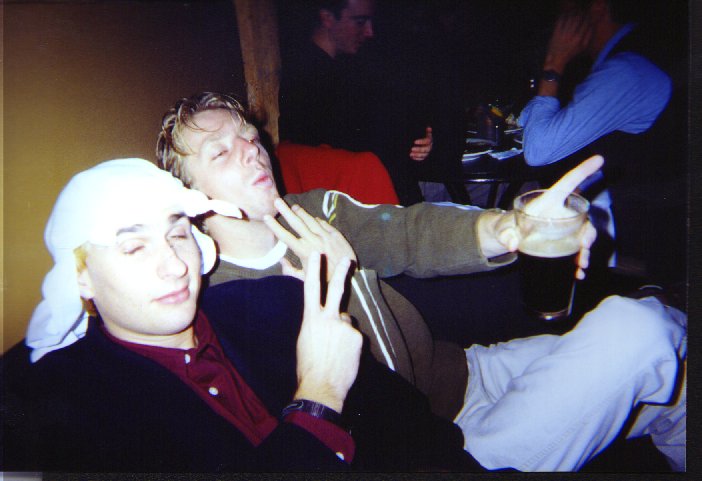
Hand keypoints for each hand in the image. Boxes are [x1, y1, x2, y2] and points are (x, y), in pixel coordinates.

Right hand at [263, 198, 357, 280]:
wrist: (349, 275)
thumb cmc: (325, 279)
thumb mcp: (305, 279)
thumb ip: (290, 270)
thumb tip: (280, 260)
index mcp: (303, 251)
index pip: (285, 236)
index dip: (274, 226)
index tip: (266, 217)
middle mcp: (313, 240)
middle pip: (296, 223)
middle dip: (285, 211)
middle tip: (277, 201)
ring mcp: (325, 235)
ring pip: (310, 220)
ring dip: (301, 212)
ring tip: (293, 206)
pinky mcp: (335, 234)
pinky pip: (323, 223)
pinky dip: (316, 219)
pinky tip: (311, 217)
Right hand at [294, 253, 361, 412]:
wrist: (321, 387)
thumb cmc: (308, 366)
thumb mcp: (305, 340)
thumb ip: (316, 324)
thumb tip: (326, 318)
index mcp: (311, 319)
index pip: (311, 289)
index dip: (314, 270)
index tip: (317, 254)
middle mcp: (328, 319)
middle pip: (336, 290)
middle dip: (341, 273)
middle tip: (347, 260)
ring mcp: (344, 327)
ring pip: (346, 321)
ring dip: (342, 330)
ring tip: (335, 350)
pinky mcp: (357, 337)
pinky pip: (354, 334)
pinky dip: (350, 342)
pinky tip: (344, 355)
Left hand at [409, 127, 432, 161]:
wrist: (419, 141)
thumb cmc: (419, 135)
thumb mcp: (421, 132)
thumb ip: (424, 130)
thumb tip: (428, 128)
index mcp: (429, 139)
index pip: (427, 141)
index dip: (421, 141)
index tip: (414, 142)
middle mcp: (430, 146)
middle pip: (426, 149)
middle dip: (419, 149)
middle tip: (411, 149)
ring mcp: (427, 152)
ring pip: (424, 155)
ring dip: (417, 155)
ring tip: (410, 154)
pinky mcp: (424, 156)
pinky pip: (422, 158)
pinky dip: (417, 158)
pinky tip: (412, 157)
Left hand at [477, 155, 602, 278]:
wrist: (509, 240)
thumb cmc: (507, 227)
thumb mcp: (503, 230)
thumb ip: (505, 235)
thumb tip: (511, 245)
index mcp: (549, 201)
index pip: (568, 182)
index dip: (583, 170)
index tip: (599, 158)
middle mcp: (562, 212)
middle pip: (583, 217)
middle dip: (588, 233)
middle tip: (584, 248)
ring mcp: (565, 228)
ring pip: (583, 236)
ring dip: (586, 252)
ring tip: (581, 267)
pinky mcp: (564, 242)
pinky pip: (578, 250)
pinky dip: (580, 261)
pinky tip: (578, 273)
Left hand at [544, 12, 592, 72]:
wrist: (557, 58)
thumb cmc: (570, 53)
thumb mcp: (582, 48)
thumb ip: (588, 37)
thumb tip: (592, 27)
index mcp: (578, 38)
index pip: (585, 24)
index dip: (587, 19)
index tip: (587, 17)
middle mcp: (571, 34)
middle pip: (577, 19)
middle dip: (579, 15)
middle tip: (580, 14)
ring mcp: (563, 33)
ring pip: (569, 19)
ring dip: (572, 15)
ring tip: (573, 14)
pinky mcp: (556, 32)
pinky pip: (560, 22)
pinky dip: (563, 17)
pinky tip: (564, 16)